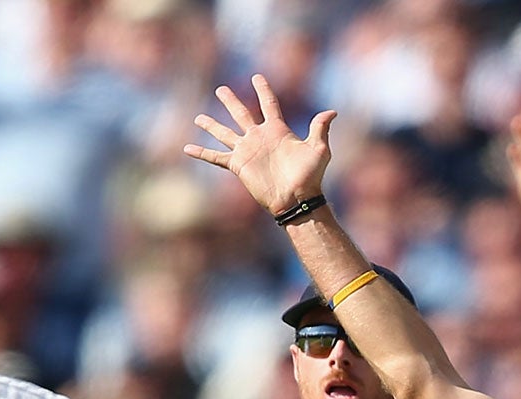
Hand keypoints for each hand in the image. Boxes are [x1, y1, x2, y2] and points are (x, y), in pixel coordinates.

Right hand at [185, 74, 335, 214]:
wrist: (297, 199)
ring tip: (198, 117)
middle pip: (242, 114)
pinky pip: (216, 157)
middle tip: (221, 89)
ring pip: (224, 133)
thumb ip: (320, 128)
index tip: (256, 77)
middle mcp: (259, 137)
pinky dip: (202, 153)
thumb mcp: (319, 150)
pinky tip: (187, 148)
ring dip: (211, 125)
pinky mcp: (239, 165)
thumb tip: (332, 112)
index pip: (269, 104)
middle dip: (231, 101)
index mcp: (277, 130)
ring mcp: (247, 151)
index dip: (263, 90)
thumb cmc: (310, 176)